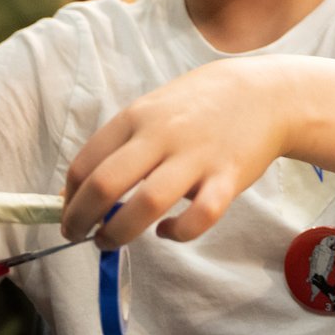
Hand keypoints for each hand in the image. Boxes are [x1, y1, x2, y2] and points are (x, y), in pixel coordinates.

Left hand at [63, 57, 292, 247]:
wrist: (265, 93)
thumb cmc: (200, 105)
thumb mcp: (155, 108)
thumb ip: (125, 142)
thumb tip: (85, 189)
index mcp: (137, 117)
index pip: (85, 162)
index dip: (68, 197)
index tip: (69, 212)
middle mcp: (162, 135)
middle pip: (105, 184)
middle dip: (80, 219)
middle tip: (78, 235)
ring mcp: (196, 156)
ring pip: (146, 204)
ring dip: (118, 232)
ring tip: (110, 240)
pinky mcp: (228, 178)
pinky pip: (199, 216)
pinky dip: (177, 232)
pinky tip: (167, 231)